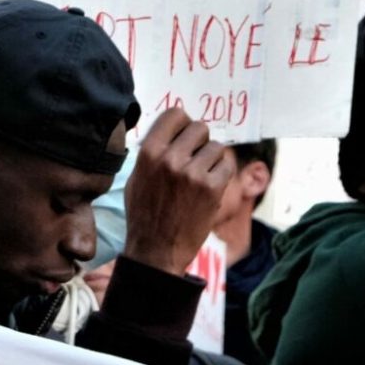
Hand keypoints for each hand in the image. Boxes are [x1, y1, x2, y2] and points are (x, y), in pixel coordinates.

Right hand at [121, 109, 232, 275]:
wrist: (156, 249)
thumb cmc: (144, 214)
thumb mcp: (137, 178)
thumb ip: (154, 152)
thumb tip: (173, 132)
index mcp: (148, 153)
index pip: (174, 114)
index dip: (182, 123)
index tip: (183, 135)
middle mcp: (170, 159)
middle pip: (200, 128)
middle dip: (199, 141)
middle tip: (194, 158)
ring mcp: (193, 173)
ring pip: (216, 147)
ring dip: (211, 159)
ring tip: (200, 176)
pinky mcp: (212, 188)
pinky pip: (227, 165)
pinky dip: (222, 173)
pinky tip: (210, 185)